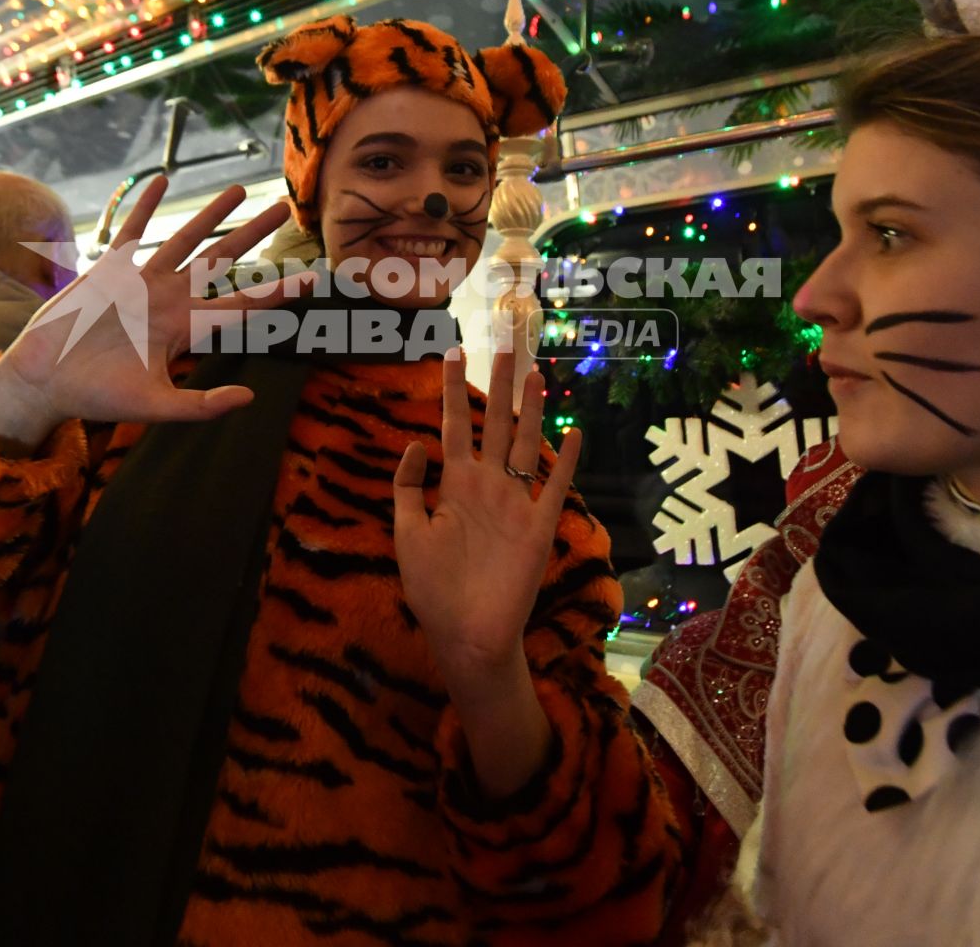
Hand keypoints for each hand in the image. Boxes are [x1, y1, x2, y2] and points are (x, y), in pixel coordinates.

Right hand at [0, 179, 310, 450]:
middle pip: (223, 260)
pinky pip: (133, 231)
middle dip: (253, 233)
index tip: (310, 278)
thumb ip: (202, 405)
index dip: (276, 293)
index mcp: (185, 329)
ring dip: (211, 213)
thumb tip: (250, 398)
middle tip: (283, 207)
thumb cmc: (99, 397)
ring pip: (186, 239)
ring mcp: (142, 282)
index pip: (241, 306)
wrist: (48, 381)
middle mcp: (171, 300)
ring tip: (239, 188)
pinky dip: (146, 206)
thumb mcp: (156, 407)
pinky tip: (162, 180)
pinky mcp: (110, 270)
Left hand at [393, 347, 583, 687]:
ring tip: (536, 374)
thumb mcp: (406, 533)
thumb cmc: (432, 590)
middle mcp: (487, 487)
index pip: (453, 427)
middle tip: (506, 344)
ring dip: (533, 411)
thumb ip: (408, 488)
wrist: (464, 636)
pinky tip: (574, 433)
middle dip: (499, 385)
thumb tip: (417, 442)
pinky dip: (565, 462)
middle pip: (496, 425)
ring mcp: (514, 505)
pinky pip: (554, 488)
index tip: (450, 354)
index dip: (451, 392)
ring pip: (526, 446)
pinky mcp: (537, 528)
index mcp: (454, 486)